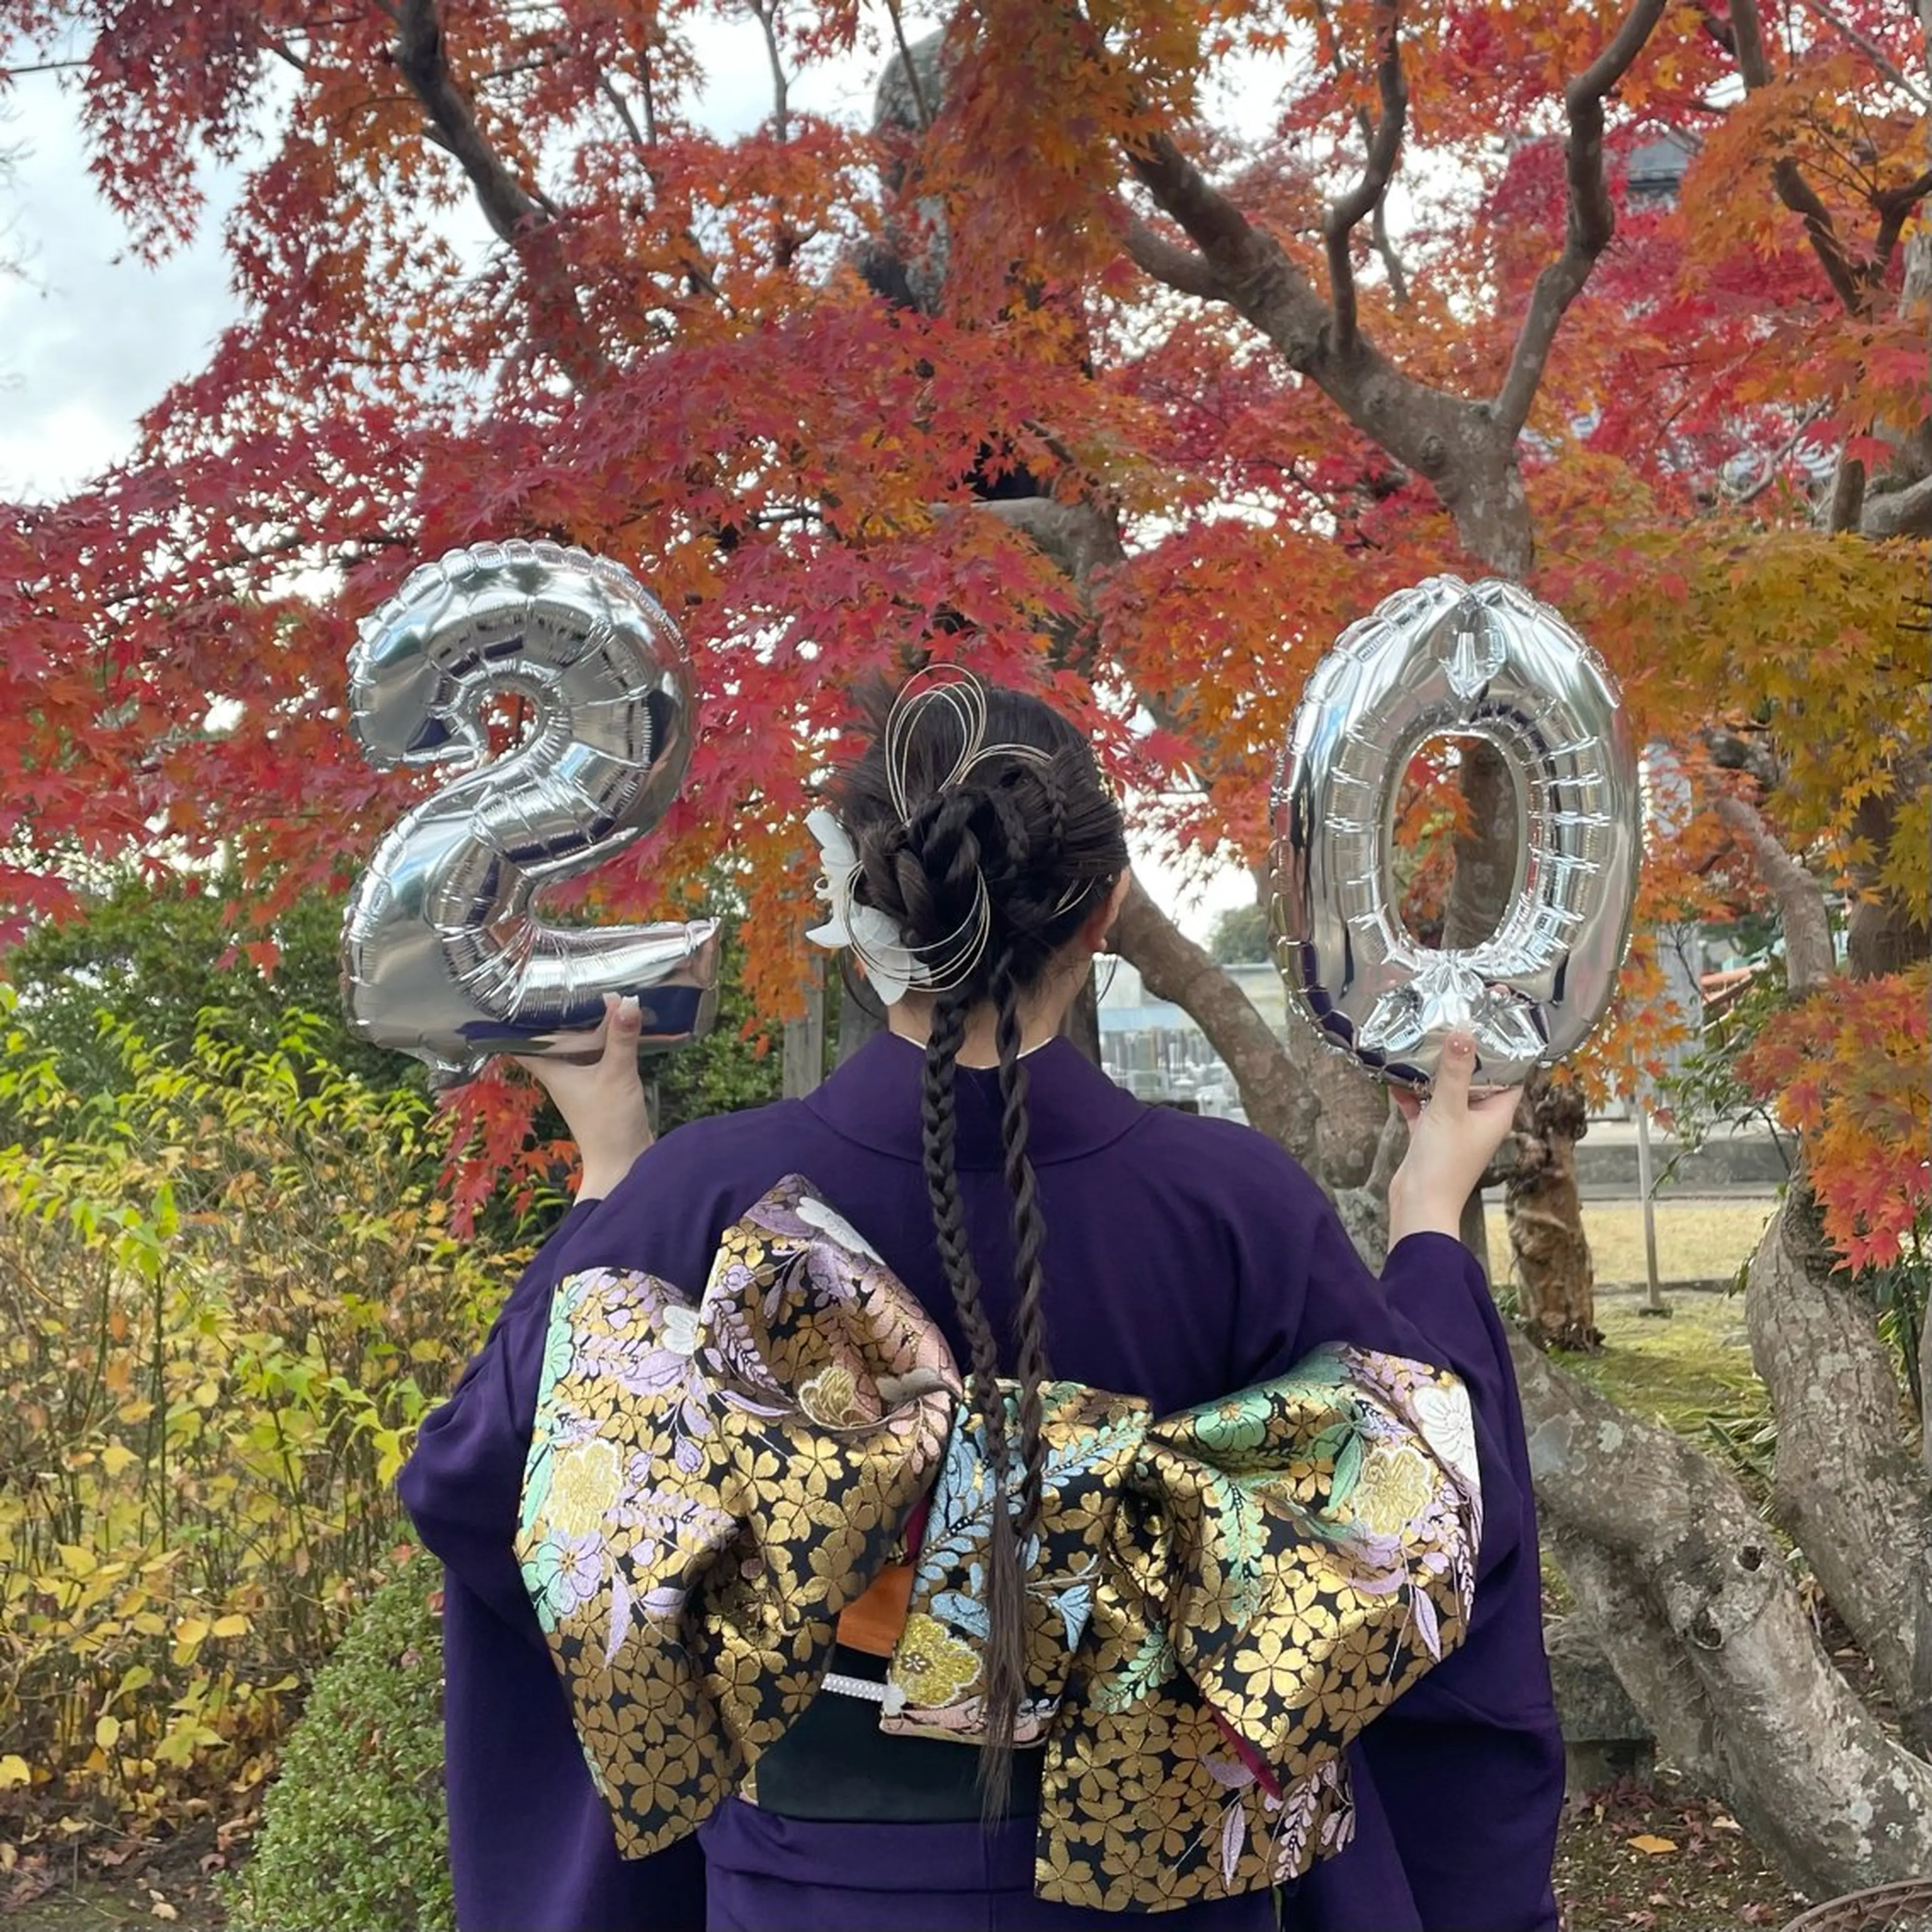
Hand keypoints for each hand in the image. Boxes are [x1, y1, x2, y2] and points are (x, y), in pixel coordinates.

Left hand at [514, 995, 652, 1199]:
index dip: (515, 1020)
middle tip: (563, 981)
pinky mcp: (601, 1086)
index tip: (515, 994)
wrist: (624, 1162)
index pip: (522, 1042)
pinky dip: (603, 1040)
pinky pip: (596, 1055)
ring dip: (583, 1025)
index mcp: (552, 1070)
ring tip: (591, 993)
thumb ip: (621, 1038)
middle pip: (553, 1039)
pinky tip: (616, 1024)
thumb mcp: (616, 1074)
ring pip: (577, 1046)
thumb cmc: (608, 1123)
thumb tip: (627, 1000)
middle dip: (558, 1014)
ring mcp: (581, 1082)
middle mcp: (562, 1075)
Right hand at [1386, 1033, 1520, 1244]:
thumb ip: (1455, 1071)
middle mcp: (1478, 1119)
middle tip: (1452, 1022)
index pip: (1510, 1074)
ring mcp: (1454, 1127)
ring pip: (1447, 1089)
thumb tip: (1464, 1034)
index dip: (1504, 1047)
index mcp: (1496, 1114)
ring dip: (1434, 1070)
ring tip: (1422, 1042)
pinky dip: (1411, 1092)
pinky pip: (1423, 1105)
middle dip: (1463, 1053)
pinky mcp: (1431, 1135)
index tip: (1492, 1020)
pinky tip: (1395, 1075)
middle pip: (1476, 1078)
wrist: (1418, 1205)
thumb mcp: (1449, 1110)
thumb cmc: (1443, 1165)